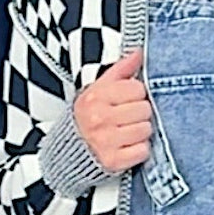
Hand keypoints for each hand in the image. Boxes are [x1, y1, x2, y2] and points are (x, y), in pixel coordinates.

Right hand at [73, 48, 152, 171]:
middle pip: (144, 109)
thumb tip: (139, 52)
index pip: (137, 89)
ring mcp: (105, 141)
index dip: (136, 94)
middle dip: (140, 113)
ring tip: (128, 131)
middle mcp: (99, 118)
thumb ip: (121, 69)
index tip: (128, 100)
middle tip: (128, 116)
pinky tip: (128, 146)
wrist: (67, 151)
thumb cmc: (88, 116)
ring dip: (141, 131)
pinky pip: (143, 151)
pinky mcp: (112, 161)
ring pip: (146, 129)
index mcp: (96, 97)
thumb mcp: (98, 89)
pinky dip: (139, 150)